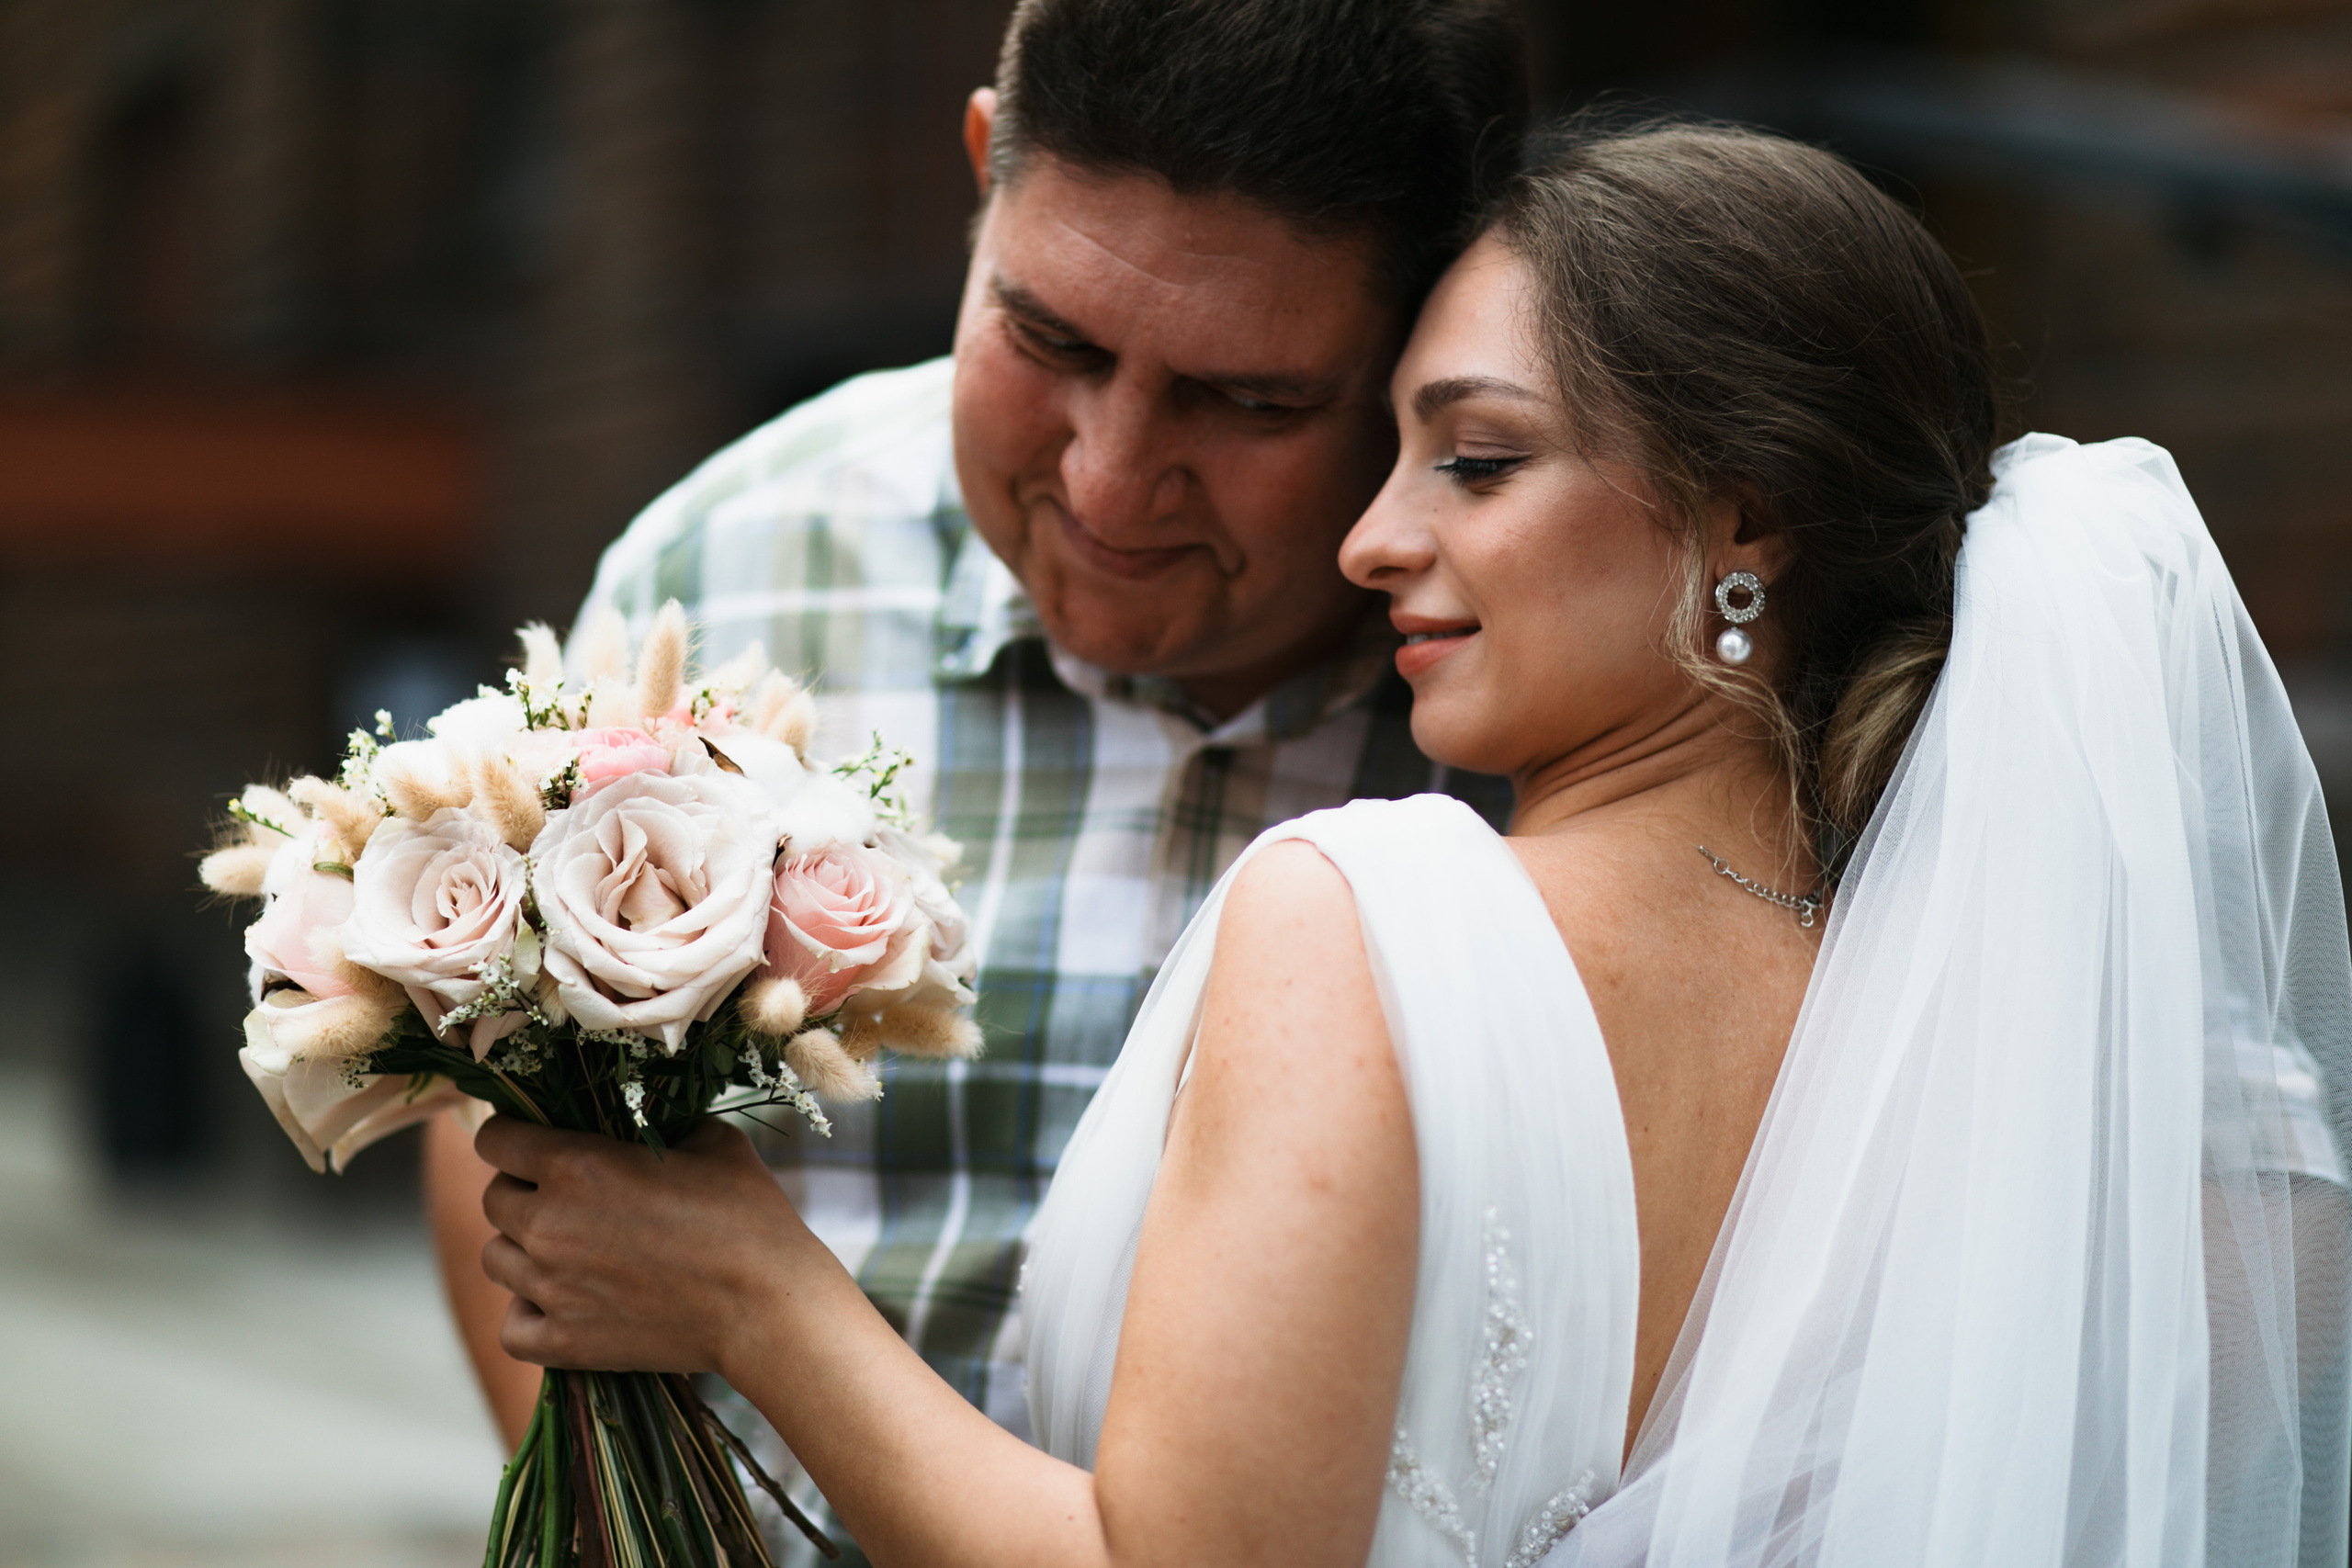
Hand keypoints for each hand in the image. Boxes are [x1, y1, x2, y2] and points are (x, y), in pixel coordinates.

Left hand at [475, 1115, 813, 1376]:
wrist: (766, 1304)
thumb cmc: (747, 1215)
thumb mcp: (711, 1141)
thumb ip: (660, 1126)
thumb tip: (647, 1124)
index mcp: (576, 1163)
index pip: (495, 1139)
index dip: (515, 1137)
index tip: (538, 1145)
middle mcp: (549, 1222)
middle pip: (494, 1198)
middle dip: (523, 1192)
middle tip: (569, 1200)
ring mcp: (550, 1287)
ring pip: (496, 1259)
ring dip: (524, 1251)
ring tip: (569, 1252)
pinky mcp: (563, 1341)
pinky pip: (511, 1325)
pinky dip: (528, 1313)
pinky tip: (562, 1302)